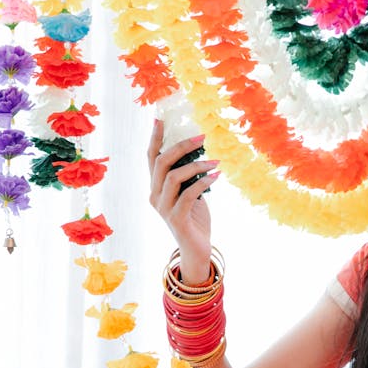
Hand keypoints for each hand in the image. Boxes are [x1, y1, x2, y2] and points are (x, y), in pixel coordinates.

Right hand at [147, 118, 217, 281]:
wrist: (197, 249)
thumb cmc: (195, 219)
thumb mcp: (191, 193)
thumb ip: (189, 177)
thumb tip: (199, 154)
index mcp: (156, 187)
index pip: (151, 158)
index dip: (155, 138)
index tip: (160, 118)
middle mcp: (154, 196)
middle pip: (161, 162)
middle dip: (181, 146)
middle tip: (202, 137)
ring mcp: (163, 208)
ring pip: (174, 177)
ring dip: (196, 165)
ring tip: (215, 161)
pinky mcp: (176, 218)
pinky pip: (188, 194)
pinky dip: (203, 182)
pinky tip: (216, 176)